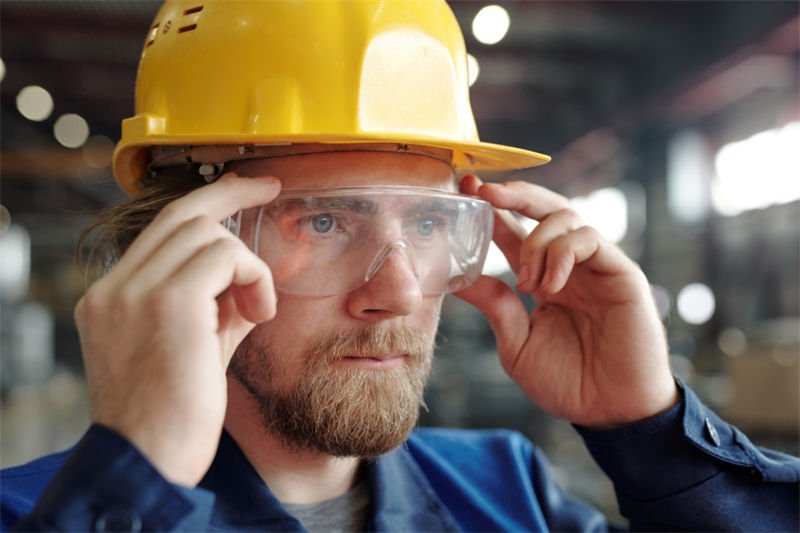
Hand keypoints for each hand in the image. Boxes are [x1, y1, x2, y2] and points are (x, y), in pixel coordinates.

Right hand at [74, 174, 279, 484]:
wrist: (149, 462)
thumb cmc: (174, 415)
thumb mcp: (193, 348)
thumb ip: (214, 307)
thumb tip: (249, 279)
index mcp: (112, 297)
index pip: (159, 231)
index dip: (206, 206)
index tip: (240, 190)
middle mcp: (115, 288)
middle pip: (180, 214)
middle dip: (231, 195)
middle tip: (270, 187)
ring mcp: (134, 291)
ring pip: (206, 233)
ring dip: (246, 265)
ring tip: (255, 309)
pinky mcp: (167, 302)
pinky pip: (226, 257)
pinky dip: (253, 277)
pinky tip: (258, 314)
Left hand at [455, 175, 677, 428]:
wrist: (610, 412)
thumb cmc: (567, 382)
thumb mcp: (517, 343)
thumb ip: (494, 306)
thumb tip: (457, 278)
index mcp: (543, 278)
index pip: (516, 232)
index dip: (493, 211)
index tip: (465, 192)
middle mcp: (570, 265)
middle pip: (544, 209)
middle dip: (513, 194)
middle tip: (484, 191)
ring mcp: (597, 266)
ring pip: (566, 217)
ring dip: (536, 242)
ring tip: (527, 282)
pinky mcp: (621, 273)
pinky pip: (590, 239)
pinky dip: (562, 254)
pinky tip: (550, 286)